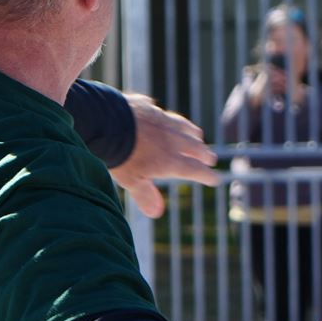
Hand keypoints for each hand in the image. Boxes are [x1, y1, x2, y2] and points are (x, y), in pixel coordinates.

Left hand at [108, 94, 217, 218]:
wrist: (106, 123)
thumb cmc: (119, 155)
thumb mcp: (131, 180)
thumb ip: (145, 195)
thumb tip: (156, 212)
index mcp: (170, 160)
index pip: (195, 169)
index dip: (206, 175)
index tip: (215, 179)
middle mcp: (171, 139)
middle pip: (194, 147)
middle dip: (204, 154)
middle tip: (210, 158)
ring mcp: (161, 121)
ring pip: (183, 127)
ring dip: (193, 133)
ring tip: (197, 136)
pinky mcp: (148, 108)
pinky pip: (162, 113)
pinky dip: (168, 118)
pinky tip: (165, 117)